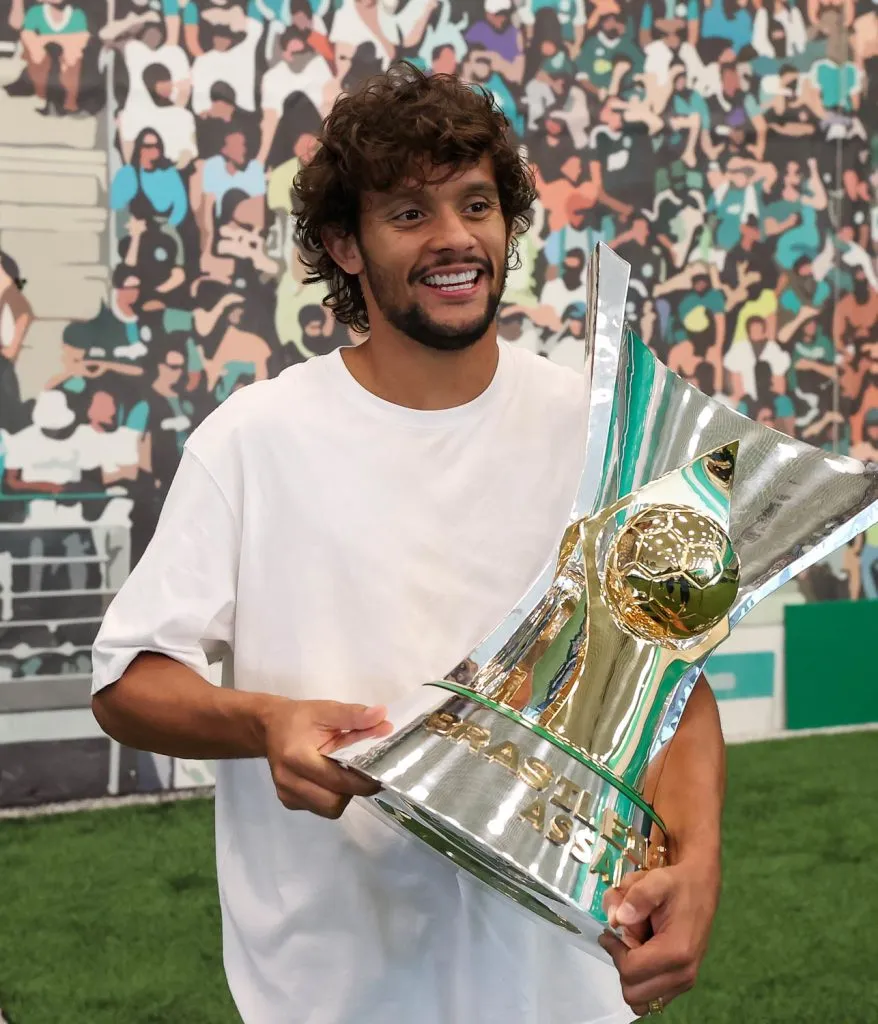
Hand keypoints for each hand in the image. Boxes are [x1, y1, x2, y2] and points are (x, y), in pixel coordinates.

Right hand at [262, 699, 392, 818]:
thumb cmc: (301, 718)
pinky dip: (330, 796)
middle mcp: (288, 780)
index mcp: (296, 756)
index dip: (362, 779)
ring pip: (328, 809)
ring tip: (345, 774)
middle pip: (333, 802)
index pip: (337, 779)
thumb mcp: (327, 710)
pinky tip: (330, 778)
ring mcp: (286, 794)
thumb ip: (354, 715)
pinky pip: (318, 808)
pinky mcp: (287, 802)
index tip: (381, 771)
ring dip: (343, 795)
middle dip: (353, 790)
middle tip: (363, 773)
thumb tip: (383, 717)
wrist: (271, 726)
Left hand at [598, 861, 719, 1015]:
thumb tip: (617, 919)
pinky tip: (643, 953)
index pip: (631, 971)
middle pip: (634, 993)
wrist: (700, 887)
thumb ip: (637, 896)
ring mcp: (685, 982)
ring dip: (630, 975)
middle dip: (622, 964)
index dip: (614, 951)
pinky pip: (652, 997)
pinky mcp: (683, 983)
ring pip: (642, 1000)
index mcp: (677, 951)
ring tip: (634, 947)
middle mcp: (684, 974)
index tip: (609, 932)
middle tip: (623, 940)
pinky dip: (641, 980)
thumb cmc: (677, 884)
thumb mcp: (657, 879)